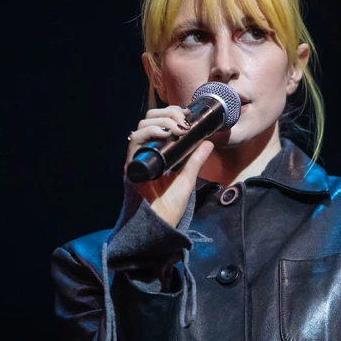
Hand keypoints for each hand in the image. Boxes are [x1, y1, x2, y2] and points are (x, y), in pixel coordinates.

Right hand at [125, 105, 213, 226]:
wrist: (159, 227)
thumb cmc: (169, 208)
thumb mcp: (186, 179)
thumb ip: (195, 160)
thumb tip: (209, 142)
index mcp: (155, 154)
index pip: (158, 124)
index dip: (171, 114)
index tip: (187, 114)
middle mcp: (144, 153)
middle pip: (148, 120)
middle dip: (167, 114)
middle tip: (184, 121)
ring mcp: (137, 158)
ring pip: (141, 126)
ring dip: (162, 122)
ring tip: (179, 129)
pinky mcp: (132, 165)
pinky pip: (135, 141)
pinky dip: (151, 132)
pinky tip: (166, 135)